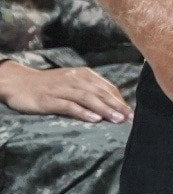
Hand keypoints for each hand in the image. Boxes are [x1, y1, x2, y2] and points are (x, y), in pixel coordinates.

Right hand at [0, 61, 130, 122]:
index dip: (119, 99)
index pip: (107, 87)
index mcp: (83, 74)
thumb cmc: (49, 84)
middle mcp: (75, 80)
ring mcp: (62, 89)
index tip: (131, 111)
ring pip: (88, 99)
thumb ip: (89, 89)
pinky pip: (69, 106)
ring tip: (117, 119)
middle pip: (101, 93)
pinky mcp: (49, 99)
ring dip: (105, 109)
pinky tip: (94, 119)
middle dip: (117, 105)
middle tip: (130, 117)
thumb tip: (111, 102)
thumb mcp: (72, 82)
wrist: (19, 82)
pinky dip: (83, 112)